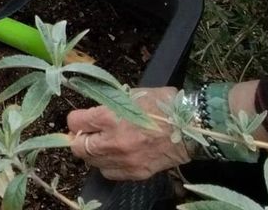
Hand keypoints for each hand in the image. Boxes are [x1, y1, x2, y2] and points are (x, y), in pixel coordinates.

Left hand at [68, 87, 188, 180]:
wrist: (192, 128)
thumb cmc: (163, 105)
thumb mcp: (131, 94)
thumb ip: (108, 103)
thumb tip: (91, 112)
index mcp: (110, 117)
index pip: (75, 123)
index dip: (76, 120)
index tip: (80, 119)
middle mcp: (114, 142)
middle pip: (78, 147)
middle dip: (79, 139)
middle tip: (87, 133)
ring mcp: (125, 160)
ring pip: (92, 163)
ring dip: (94, 153)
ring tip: (103, 144)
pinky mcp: (136, 173)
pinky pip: (110, 173)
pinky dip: (108, 164)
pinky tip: (116, 154)